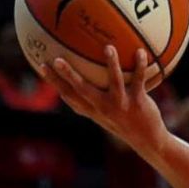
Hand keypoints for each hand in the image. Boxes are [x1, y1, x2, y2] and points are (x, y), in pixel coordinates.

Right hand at [43, 46, 167, 153]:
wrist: (147, 140)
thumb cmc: (122, 122)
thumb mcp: (103, 114)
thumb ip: (90, 101)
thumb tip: (73, 83)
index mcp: (93, 110)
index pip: (69, 95)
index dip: (54, 82)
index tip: (41, 66)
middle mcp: (104, 107)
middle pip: (83, 90)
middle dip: (69, 75)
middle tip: (58, 59)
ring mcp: (121, 105)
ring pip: (114, 82)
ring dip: (112, 64)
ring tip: (108, 47)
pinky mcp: (138, 102)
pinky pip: (139, 80)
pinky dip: (140, 66)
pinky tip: (140, 51)